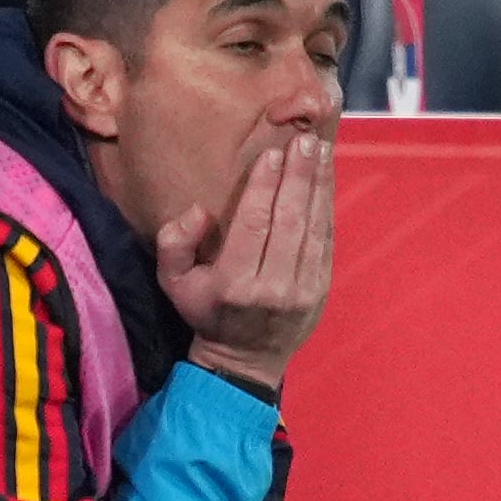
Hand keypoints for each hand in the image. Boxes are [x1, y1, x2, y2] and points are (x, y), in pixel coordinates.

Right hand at [163, 135, 334, 390]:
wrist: (245, 359)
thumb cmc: (207, 311)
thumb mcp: (173, 283)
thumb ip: (174, 244)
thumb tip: (199, 211)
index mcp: (235, 283)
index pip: (254, 224)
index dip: (265, 186)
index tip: (273, 152)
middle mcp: (273, 287)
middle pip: (289, 221)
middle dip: (299, 176)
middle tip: (305, 140)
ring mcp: (302, 290)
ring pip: (313, 228)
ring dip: (319, 185)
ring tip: (321, 150)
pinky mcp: (321, 288)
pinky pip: (326, 240)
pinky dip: (327, 207)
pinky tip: (326, 180)